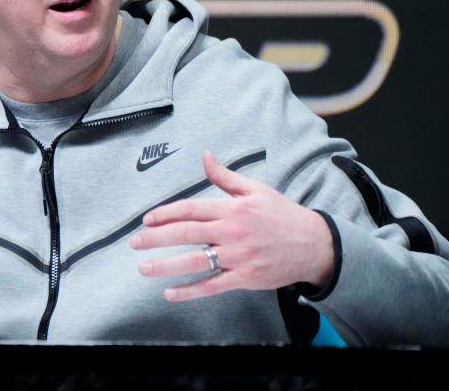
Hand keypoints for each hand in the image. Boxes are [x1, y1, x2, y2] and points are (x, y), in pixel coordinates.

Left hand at [130, 151, 333, 301]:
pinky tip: (170, 293)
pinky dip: (190, 291)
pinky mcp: (244, 278)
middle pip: (186, 234)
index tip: (146, 219)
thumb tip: (205, 155)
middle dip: (155, 238)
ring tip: (144, 267)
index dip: (165, 214)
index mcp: (232, 209)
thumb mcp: (255, 189)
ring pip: (195, 262)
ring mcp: (237, 257)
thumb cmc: (282, 215)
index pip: (190, 209)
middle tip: (135, 243)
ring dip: (165, 265)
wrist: (313, 244)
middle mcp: (232, 232)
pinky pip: (212, 286)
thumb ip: (225, 176)